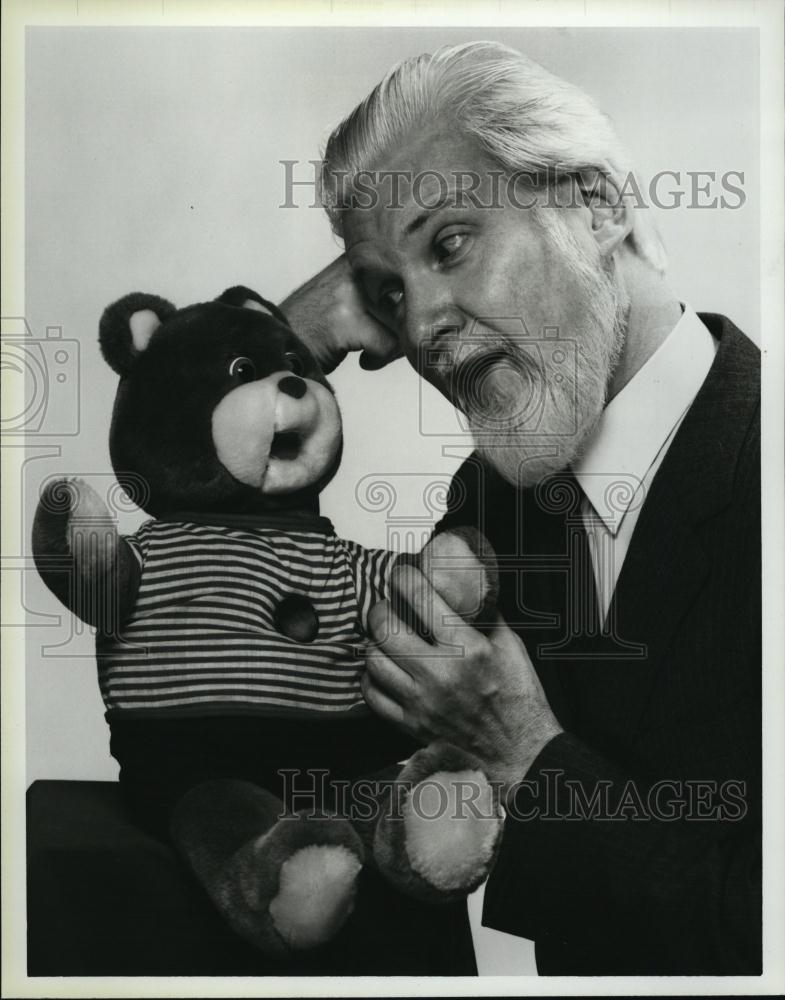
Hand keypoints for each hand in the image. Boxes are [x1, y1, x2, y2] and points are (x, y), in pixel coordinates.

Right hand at [279, 254, 401, 373]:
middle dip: (400, 327)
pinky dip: (378, 358)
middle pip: (408, 300)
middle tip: (380, 342)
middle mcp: (354, 268)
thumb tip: (424, 312)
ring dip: (390, 344)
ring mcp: (349, 292)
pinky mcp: (346, 320)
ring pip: (401, 322)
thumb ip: (383, 296)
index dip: (408, 302)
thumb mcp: (350, 299)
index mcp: (358, 256)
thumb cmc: (314, 327)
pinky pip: (387, 344)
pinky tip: (361, 360)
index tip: (395, 319)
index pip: (408, 274)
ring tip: (367, 351)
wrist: (272, 343)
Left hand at [362, 564, 562, 804]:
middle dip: (381, 610)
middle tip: (387, 607)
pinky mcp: (412, 725)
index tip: (401, 573)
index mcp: (467, 648)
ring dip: (375, 643)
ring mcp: (422, 701)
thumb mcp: (511, 645)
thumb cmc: (519, 697)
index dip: (404, 578)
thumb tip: (466, 589)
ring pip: (374, 661)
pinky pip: (374, 696)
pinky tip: (382, 670)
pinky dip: (372, 679)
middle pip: (386, 629)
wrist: (521, 751)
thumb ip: (485, 615)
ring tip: (383, 638)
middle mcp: (440, 673)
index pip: (422, 599)